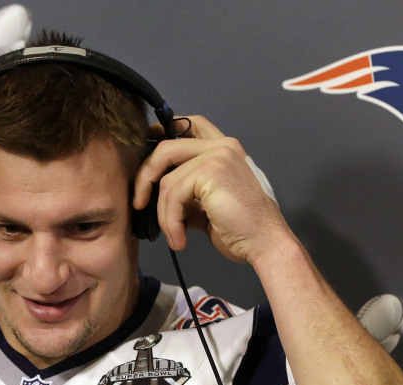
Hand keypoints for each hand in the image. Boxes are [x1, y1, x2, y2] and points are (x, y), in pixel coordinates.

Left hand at [133, 115, 290, 263]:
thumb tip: (156, 197)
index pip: (190, 124)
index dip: (162, 130)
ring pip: (166, 179)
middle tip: (138, 202)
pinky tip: (180, 239)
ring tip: (174, 236)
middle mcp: (222, 146)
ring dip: (163, 213)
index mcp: (224, 149)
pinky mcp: (211, 172)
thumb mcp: (207, 205)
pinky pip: (173, 195)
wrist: (264, 242)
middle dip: (145, 176)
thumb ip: (186, 193)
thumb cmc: (240, 228)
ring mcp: (217, 156)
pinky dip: (170, 221)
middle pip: (167, 148)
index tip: (144, 150)